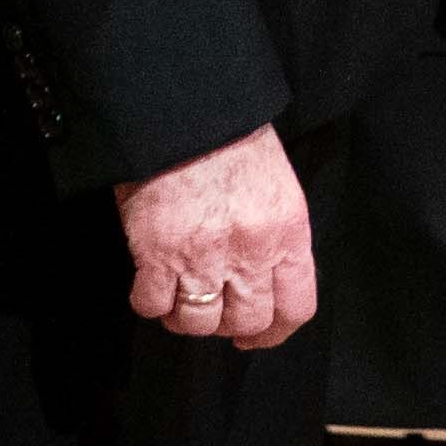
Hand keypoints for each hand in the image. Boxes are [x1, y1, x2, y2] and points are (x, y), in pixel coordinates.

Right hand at [117, 123, 317, 351]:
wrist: (186, 109)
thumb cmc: (231, 137)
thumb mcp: (275, 184)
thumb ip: (275, 234)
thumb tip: (263, 275)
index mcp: (288, 231)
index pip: (296, 306)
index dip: (276, 331)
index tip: (258, 336)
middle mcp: (252, 251)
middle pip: (246, 320)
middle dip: (229, 325)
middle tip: (213, 313)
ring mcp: (204, 256)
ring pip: (199, 322)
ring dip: (186, 317)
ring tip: (178, 296)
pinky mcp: (158, 254)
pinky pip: (153, 305)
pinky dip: (150, 301)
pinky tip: (150, 282)